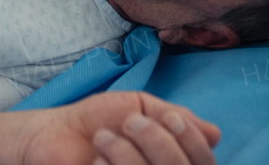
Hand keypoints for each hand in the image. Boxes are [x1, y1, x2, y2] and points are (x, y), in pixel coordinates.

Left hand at [20, 91, 219, 164]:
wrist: (54, 133)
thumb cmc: (99, 120)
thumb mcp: (141, 108)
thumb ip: (175, 118)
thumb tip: (214, 133)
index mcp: (172, 160)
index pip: (204, 161)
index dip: (192, 140)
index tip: (167, 117)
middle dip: (156, 140)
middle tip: (128, 123)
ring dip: (126, 153)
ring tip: (102, 140)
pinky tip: (92, 162)